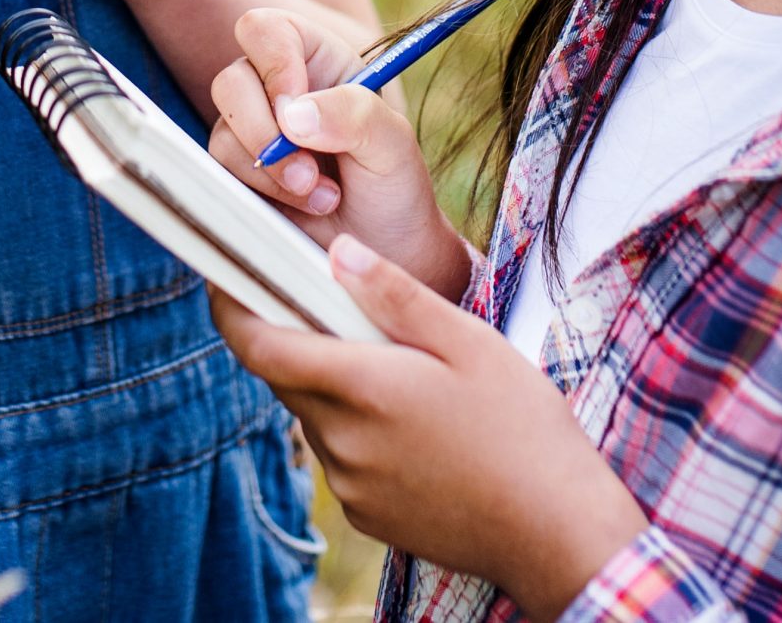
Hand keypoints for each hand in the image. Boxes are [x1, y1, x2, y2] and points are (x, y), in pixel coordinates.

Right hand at [207, 6, 469, 298]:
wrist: (384, 251)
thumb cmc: (394, 187)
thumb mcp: (393, 144)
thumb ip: (353, 114)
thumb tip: (292, 114)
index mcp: (317, 60)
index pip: (266, 31)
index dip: (273, 64)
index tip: (295, 110)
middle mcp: (277, 90)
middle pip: (231, 81)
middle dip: (264, 132)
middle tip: (308, 170)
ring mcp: (252, 133)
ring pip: (222, 134)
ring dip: (271, 173)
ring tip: (323, 197)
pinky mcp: (237, 176)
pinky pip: (219, 176)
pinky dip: (262, 195)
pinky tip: (304, 208)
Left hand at [212, 237, 648, 618]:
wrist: (554, 531)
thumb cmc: (522, 428)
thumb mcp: (468, 342)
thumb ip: (396, 295)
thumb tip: (337, 251)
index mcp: (360, 387)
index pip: (259, 345)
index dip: (232, 307)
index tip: (228, 275)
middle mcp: (341, 441)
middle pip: (289, 377)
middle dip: (303, 338)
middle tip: (349, 309)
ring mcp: (351, 485)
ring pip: (318, 416)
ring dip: (338, 386)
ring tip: (407, 373)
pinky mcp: (367, 515)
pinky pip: (343, 457)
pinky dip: (360, 430)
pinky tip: (419, 425)